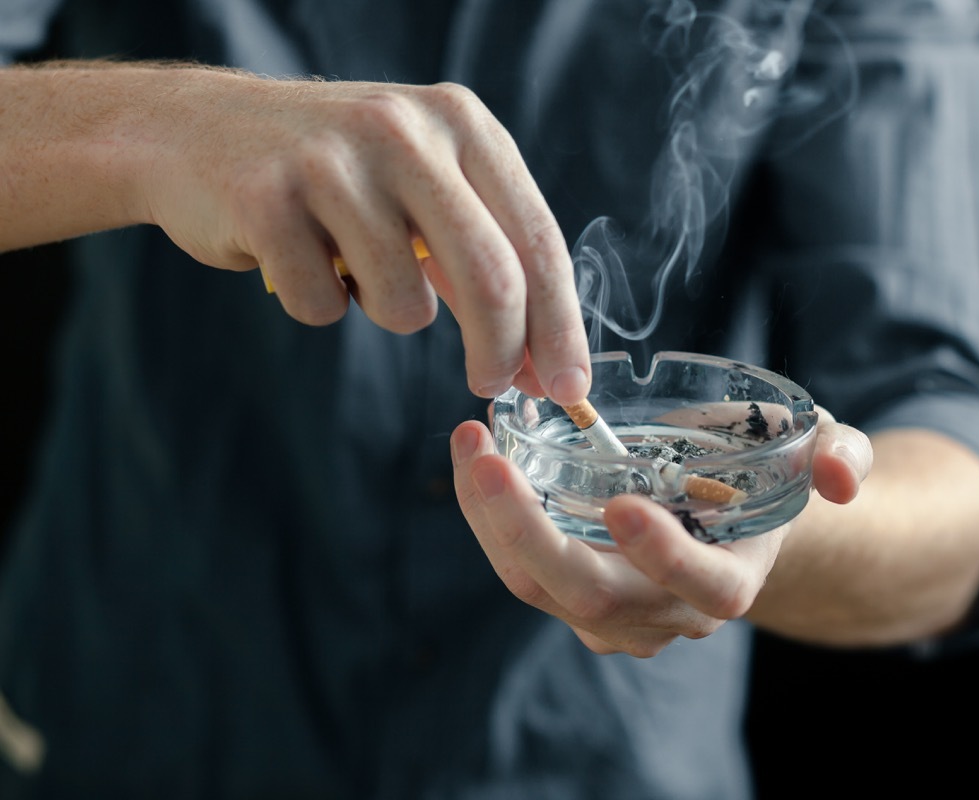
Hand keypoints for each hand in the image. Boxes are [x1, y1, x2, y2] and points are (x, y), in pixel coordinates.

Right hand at [138, 69, 589, 402]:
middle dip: (500, 351)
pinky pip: (325, 307)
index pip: (538, 240)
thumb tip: (542, 366)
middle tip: (491, 386)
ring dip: (388, 313)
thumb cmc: (336, 174)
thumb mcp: (426, 186)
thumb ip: (487, 261)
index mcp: (462, 124)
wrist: (199, 131)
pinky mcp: (267, 197)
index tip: (570, 389)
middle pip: (491, 277)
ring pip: (404, 305)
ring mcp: (334, 161)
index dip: (561, 327)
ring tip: (354, 268)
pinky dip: (320, 305)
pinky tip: (298, 258)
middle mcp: (406, 131)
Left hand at [450, 406, 870, 656]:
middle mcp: (668, 611)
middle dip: (533, 533)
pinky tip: (477, 462)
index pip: (703, 589)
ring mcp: (614, 611)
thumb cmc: (772, 473)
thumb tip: (842, 476)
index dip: (665, 557)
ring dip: (493, 521)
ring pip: (541, 588)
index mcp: (731, 580)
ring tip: (471, 446)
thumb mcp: (822, 448)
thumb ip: (842, 454)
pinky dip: (489, 519)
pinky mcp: (571, 593)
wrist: (727, 509)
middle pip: (595, 598)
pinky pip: (520, 569)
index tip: (624, 504)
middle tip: (492, 460)